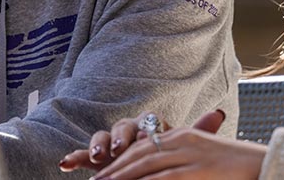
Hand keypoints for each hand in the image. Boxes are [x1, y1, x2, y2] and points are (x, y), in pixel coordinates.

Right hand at [58, 110, 224, 171]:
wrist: (152, 171)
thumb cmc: (167, 160)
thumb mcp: (181, 149)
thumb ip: (196, 131)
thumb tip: (218, 112)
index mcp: (149, 128)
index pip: (144, 123)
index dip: (141, 131)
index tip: (144, 142)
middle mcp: (127, 135)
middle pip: (120, 128)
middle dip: (118, 138)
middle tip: (118, 150)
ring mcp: (110, 148)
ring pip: (101, 138)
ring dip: (97, 145)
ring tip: (95, 156)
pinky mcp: (95, 161)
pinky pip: (81, 155)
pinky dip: (74, 158)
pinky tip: (65, 164)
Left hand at [92, 117, 264, 179]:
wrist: (265, 164)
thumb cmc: (235, 166)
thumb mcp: (203, 157)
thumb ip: (181, 160)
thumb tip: (162, 172)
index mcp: (183, 135)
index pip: (143, 146)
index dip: (120, 160)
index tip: (102, 172)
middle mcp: (183, 141)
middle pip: (139, 154)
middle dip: (114, 169)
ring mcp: (189, 155)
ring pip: (145, 165)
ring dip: (121, 177)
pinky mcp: (195, 170)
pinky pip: (163, 178)